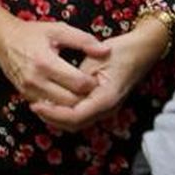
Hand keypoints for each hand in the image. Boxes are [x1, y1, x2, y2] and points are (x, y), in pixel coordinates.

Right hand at [0, 0, 111, 107]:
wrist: (3, 41)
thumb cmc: (33, 33)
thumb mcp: (58, 30)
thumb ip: (83, 40)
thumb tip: (105, 51)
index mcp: (46, 62)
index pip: (78, 83)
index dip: (92, 83)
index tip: (99, 77)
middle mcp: (36, 81)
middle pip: (71, 101)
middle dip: (86, 97)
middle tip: (95, 89)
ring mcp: (30, 92)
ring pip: (61, 110)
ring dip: (75, 105)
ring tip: (84, 94)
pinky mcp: (27, 97)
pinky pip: (50, 110)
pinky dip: (62, 107)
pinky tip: (69, 97)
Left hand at [29, 18, 168, 131]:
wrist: (140, 50)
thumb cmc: (119, 51)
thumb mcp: (95, 59)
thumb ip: (78, 77)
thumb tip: (58, 88)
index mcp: (105, 99)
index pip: (74, 116)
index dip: (53, 114)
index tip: (36, 105)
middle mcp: (107, 110)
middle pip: (74, 124)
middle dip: (53, 118)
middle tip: (33, 106)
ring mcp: (105, 109)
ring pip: (77, 122)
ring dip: (58, 116)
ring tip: (39, 105)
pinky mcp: (102, 104)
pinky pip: (81, 114)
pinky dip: (66, 111)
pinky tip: (53, 101)